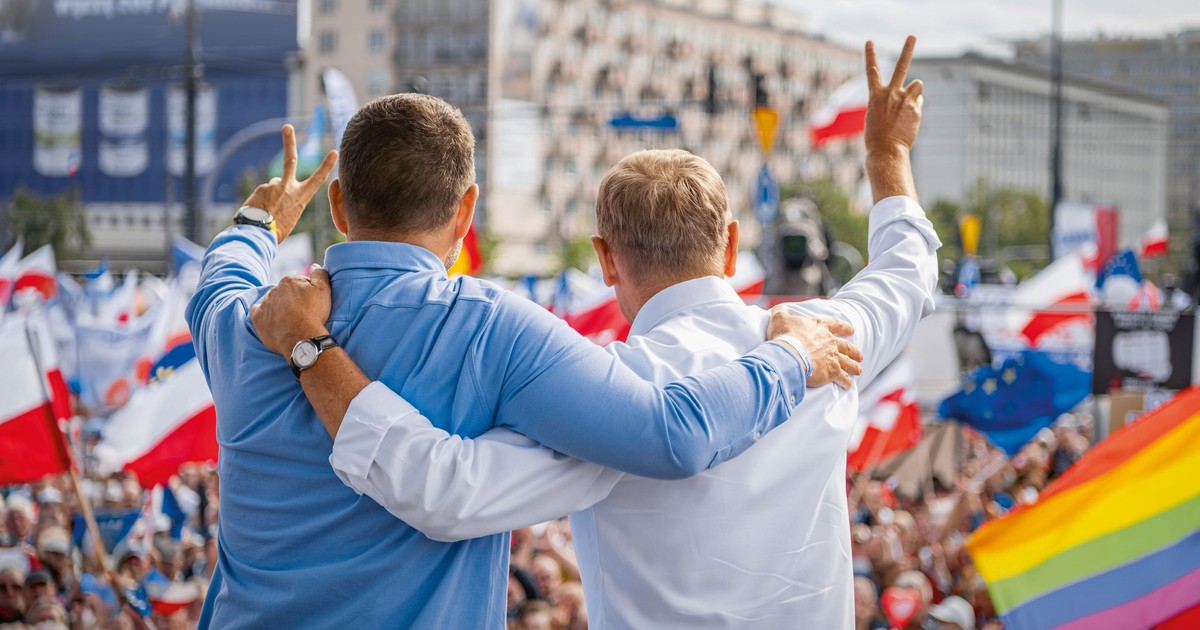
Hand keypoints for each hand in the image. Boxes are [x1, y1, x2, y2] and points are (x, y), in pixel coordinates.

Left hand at [242, 124, 337, 241]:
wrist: (259, 234)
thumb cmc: (277, 232)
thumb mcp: (290, 218)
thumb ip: (287, 201)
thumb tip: (276, 191)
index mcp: (301, 198)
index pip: (318, 179)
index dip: (327, 165)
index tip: (334, 152)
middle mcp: (288, 188)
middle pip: (290, 159)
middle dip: (289, 141)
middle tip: (287, 126)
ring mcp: (273, 186)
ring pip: (273, 187)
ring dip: (270, 198)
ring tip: (267, 214)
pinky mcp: (261, 188)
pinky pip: (261, 194)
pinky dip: (260, 202)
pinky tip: (259, 213)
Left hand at [250, 264, 332, 356]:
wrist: (302, 338)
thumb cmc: (314, 314)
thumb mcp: (323, 290)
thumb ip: (319, 274)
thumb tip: (314, 265)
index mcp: (289, 280)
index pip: (298, 284)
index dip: (307, 294)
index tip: (312, 305)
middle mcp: (274, 289)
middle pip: (284, 293)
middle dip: (292, 300)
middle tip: (302, 314)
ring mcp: (264, 304)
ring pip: (272, 302)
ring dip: (279, 308)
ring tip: (290, 321)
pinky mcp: (257, 318)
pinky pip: (258, 312)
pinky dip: (264, 315)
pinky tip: (274, 321)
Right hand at [767, 307, 862, 388]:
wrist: (789, 354)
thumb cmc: (785, 336)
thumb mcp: (780, 318)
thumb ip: (781, 312)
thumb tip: (781, 308)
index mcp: (820, 327)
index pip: (836, 324)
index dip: (844, 327)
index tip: (852, 330)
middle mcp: (829, 342)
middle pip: (846, 346)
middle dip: (854, 351)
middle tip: (860, 355)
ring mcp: (832, 357)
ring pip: (847, 362)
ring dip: (854, 366)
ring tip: (858, 370)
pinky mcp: (831, 372)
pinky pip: (842, 378)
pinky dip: (846, 382)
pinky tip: (849, 386)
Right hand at [864, 36, 922, 155]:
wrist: (886, 151)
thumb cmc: (877, 136)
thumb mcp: (877, 115)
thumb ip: (892, 100)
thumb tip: (913, 93)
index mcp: (875, 96)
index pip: (871, 71)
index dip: (870, 55)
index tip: (869, 42)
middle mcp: (891, 94)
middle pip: (901, 67)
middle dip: (907, 50)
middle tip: (912, 36)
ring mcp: (905, 100)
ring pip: (917, 85)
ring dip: (914, 91)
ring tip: (906, 105)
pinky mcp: (916, 108)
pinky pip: (918, 101)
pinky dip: (914, 108)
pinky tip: (907, 120)